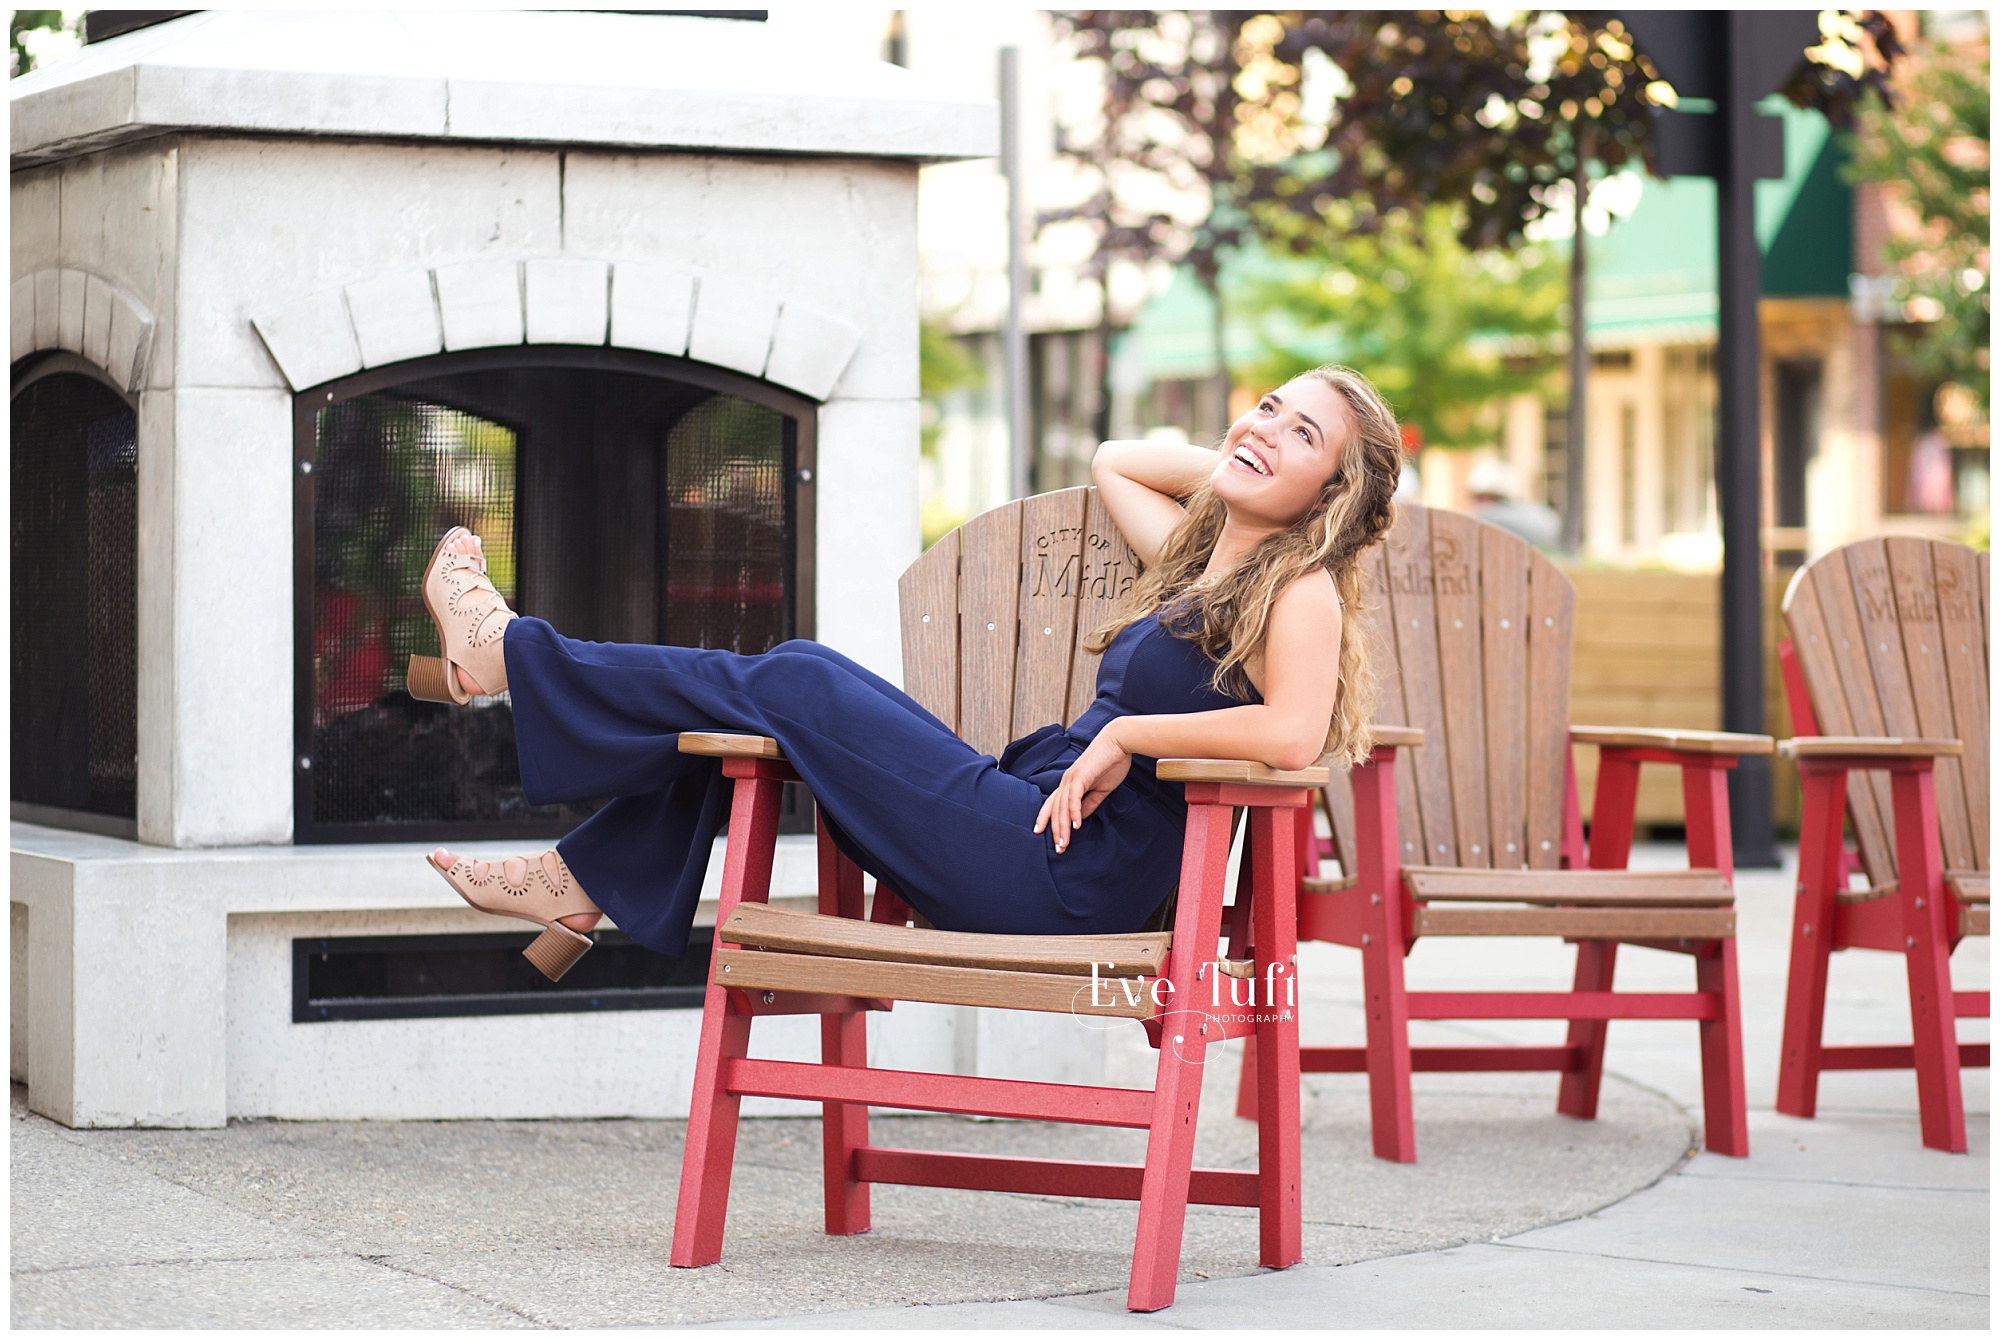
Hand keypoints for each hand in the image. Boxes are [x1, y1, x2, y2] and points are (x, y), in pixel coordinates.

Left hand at [1033, 727, 1132, 853]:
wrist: (1119, 742)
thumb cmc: (1111, 763)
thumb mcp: (1100, 789)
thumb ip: (1089, 803)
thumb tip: (1079, 819)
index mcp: (1070, 784)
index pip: (1054, 805)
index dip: (1047, 820)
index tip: (1043, 836)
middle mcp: (1066, 781)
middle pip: (1056, 810)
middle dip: (1055, 831)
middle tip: (1059, 850)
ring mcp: (1072, 778)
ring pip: (1062, 807)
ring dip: (1062, 827)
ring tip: (1064, 844)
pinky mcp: (1080, 776)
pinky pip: (1074, 798)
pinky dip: (1074, 813)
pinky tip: (1076, 826)